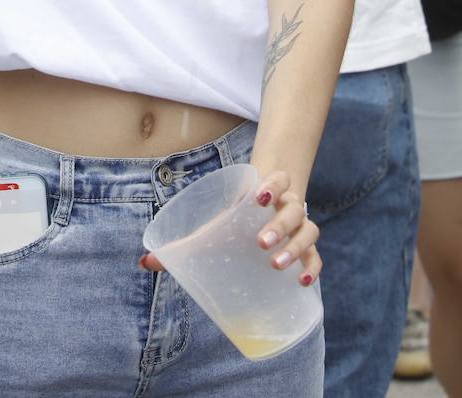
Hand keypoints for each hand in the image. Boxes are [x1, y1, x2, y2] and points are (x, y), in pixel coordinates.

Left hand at [138, 171, 320, 286]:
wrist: (269, 206)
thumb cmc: (236, 216)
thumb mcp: (215, 221)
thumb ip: (184, 241)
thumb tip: (145, 262)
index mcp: (267, 190)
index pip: (278, 179)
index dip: (272, 185)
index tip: (258, 197)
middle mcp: (288, 205)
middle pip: (293, 209)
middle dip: (279, 224)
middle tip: (260, 241)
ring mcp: (300, 227)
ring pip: (308, 230)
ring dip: (295, 246)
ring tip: (276, 264)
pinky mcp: (306, 250)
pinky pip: (316, 257)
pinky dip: (313, 267)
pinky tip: (302, 281)